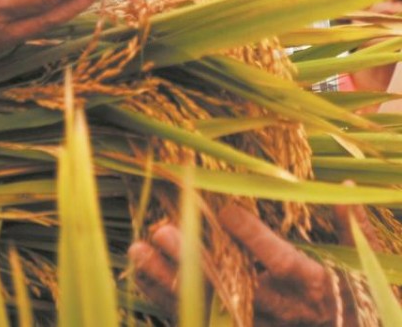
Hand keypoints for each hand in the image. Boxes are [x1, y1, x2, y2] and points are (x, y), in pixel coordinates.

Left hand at [129, 201, 380, 325]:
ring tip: (138, 248)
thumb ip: (348, 223)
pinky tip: (141, 271)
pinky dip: (165, 295)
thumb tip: (343, 182)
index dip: (254, 239)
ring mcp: (253, 322)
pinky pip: (195, 316)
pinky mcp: (235, 326)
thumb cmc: (348, 291)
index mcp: (308, 283)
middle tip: (162, 230)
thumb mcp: (356, 258)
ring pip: (205, 304)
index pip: (279, 261)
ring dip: (168, 278)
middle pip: (230, 285)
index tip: (227, 212)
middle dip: (193, 259)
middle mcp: (277, 307)